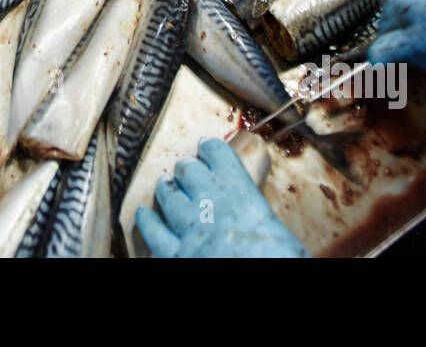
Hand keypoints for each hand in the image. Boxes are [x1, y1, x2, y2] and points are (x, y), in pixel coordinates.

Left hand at [135, 138, 307, 256]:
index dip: (211, 149)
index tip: (207, 146)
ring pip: (170, 198)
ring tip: (165, 182)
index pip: (220, 157)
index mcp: (241, 194)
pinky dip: (147, 222)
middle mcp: (211, 205)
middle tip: (186, 167)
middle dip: (187, 168)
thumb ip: (263, 217)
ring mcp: (190, 230)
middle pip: (190, 173)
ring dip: (167, 187)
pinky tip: (143, 214)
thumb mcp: (282, 233)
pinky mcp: (176, 256)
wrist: (259, 277)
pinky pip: (155, 235)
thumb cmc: (278, 258)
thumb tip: (271, 221)